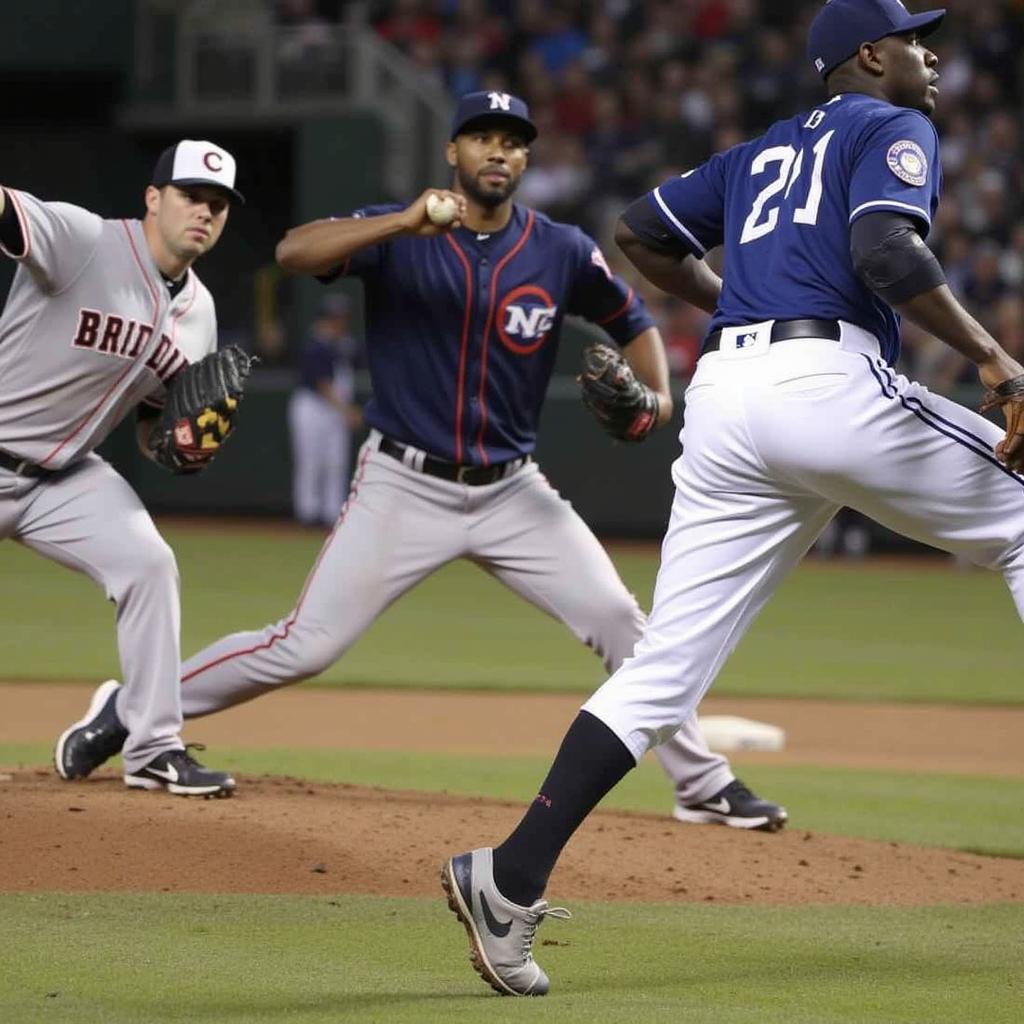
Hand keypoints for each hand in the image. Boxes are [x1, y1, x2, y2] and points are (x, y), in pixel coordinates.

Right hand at [399, 189, 466, 236]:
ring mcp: (434, 196)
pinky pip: (441, 193)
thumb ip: (450, 226)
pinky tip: (451, 205)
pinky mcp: (429, 194)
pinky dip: (448, 198)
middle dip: (461, 203)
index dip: (461, 209)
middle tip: (464, 210)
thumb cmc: (422, 229)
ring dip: (456, 200)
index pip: (454, 206)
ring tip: (459, 209)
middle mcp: (438, 200)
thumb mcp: (440, 229)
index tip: (465, 215)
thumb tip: (460, 222)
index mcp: (440, 208)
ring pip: (449, 195)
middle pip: (453, 198)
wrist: (409, 226)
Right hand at [978, 354, 1023, 470]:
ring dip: (1014, 450)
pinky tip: (1004, 451)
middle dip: (1022, 454)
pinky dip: (1010, 441)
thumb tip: (1013, 437)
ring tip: (1006, 461)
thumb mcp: (1010, 402)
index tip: (1018, 462)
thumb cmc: (1001, 381)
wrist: (993, 363)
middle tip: (1014, 467)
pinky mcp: (1018, 401)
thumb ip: (1015, 417)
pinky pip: (1016, 427)